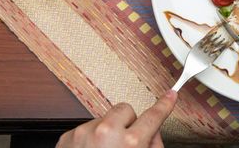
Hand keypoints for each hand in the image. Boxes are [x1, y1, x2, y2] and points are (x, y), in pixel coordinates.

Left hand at [56, 90, 176, 147]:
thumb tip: (152, 133)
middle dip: (128, 123)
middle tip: (126, 142)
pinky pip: (87, 128)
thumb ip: (152, 146)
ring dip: (107, 132)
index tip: (170, 96)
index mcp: (130, 142)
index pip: (154, 115)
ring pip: (104, 119)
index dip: (164, 104)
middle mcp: (106, 133)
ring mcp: (84, 133)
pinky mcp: (68, 137)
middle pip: (126, 110)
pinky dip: (90, 139)